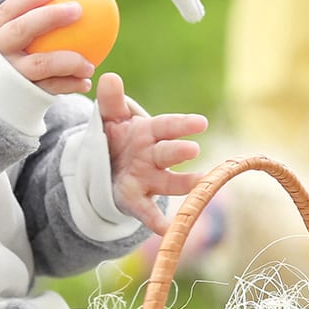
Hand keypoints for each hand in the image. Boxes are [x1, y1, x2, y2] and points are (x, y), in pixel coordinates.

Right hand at [0, 0, 95, 94]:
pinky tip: (85, 82)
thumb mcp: (14, 37)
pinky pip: (50, 88)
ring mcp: (8, 74)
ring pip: (41, 64)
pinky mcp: (21, 95)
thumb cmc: (16, 57)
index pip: (9, 9)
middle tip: (79, 10)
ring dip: (70, 61)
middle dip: (50, 16)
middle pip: (22, 29)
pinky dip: (70, 85)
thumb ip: (34, 20)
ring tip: (90, 65)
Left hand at [97, 72, 207, 234]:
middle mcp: (153, 157)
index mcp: (148, 133)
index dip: (182, 125)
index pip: (166, 126)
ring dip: (184, 184)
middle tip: (192, 149)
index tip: (201, 123)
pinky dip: (157, 221)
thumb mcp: (109, 118)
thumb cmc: (117, 137)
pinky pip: (148, 211)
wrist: (108, 166)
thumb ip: (110, 101)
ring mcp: (149, 179)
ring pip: (168, 182)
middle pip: (168, 153)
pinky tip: (165, 230)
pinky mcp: (137, 200)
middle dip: (179, 151)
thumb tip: (108, 78)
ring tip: (200, 184)